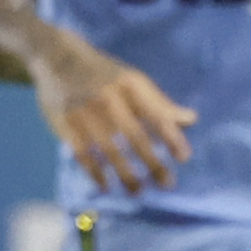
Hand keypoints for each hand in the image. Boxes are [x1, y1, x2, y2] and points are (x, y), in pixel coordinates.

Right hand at [31, 29, 197, 193]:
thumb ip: (160, 103)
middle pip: (135, 135)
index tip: (184, 157)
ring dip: (125, 173)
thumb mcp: (134, 81)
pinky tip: (106, 186)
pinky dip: (95, 172)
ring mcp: (86, 111)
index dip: (171, 136)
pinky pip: (83, 154)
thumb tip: (191, 120)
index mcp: (131, 84)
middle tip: (167, 183)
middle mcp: (110, 97)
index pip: (156, 113)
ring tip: (138, 190)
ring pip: (109, 149)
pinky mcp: (65, 124)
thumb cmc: (105, 75)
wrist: (58, 60)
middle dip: (152, 161)